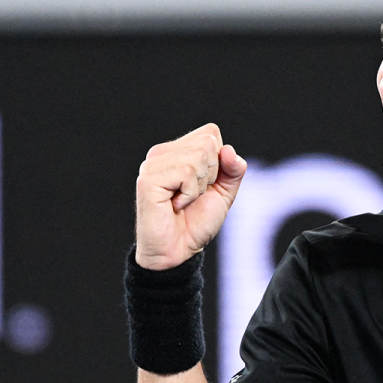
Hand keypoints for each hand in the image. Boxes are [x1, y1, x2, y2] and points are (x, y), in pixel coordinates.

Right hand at [135, 123, 246, 269]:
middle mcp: (162, 153)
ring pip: (199, 155)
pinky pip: (186, 172)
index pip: (211, 132)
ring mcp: (153, 164)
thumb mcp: (224, 192)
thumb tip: (228, 150)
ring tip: (184, 200)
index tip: (205, 184)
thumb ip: (233, 169)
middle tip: (194, 194)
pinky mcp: (148, 179)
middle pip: (208, 141)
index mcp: (178, 150)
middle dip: (211, 173)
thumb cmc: (196, 221)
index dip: (219, 161)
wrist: (179, 250)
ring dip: (200, 186)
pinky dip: (190, 194)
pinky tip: (176, 205)